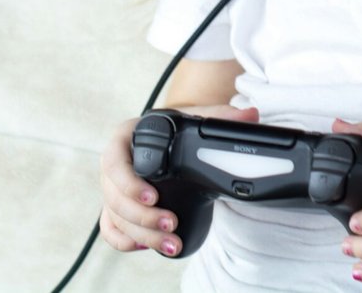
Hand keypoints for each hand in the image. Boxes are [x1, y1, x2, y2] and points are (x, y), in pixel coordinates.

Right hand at [98, 104, 258, 256]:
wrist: (169, 137)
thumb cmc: (177, 126)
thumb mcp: (196, 118)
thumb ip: (221, 116)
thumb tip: (251, 115)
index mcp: (124, 137)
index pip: (113, 163)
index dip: (130, 184)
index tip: (155, 198)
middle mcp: (113, 164)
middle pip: (114, 197)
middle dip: (142, 217)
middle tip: (171, 225)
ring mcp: (113, 187)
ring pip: (115, 217)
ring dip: (142, 234)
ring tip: (172, 244)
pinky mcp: (116, 206)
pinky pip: (110, 229)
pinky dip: (124, 241)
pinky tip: (145, 246)